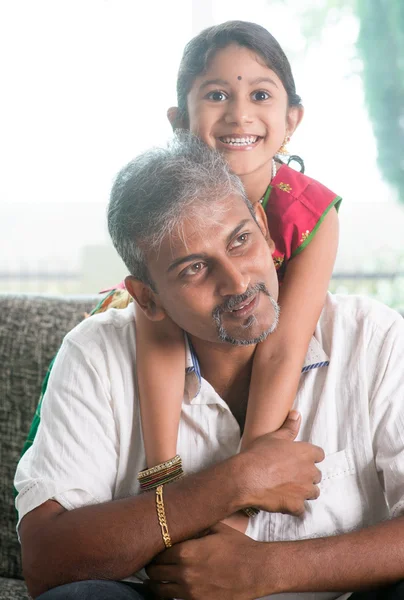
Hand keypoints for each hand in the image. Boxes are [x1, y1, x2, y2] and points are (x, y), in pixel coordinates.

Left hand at [146, 523, 264, 599]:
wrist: (257, 570)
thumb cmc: (238, 547)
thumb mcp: (215, 528)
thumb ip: (195, 526)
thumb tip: (181, 521)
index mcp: (186, 552)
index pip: (157, 554)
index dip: (156, 551)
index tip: (157, 549)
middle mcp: (184, 573)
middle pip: (154, 573)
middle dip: (153, 568)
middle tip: (156, 564)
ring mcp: (190, 592)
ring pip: (159, 590)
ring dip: (158, 584)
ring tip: (159, 579)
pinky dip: (171, 595)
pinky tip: (173, 589)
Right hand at [238, 411, 323, 515]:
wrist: (246, 477)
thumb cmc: (258, 454)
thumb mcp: (273, 437)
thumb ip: (289, 427)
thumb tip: (297, 414)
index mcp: (306, 453)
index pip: (319, 455)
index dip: (310, 457)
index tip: (299, 460)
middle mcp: (309, 471)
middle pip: (316, 475)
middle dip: (306, 476)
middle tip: (290, 475)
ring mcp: (304, 490)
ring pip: (313, 493)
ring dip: (303, 492)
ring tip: (288, 489)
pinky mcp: (296, 505)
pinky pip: (301, 509)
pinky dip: (294, 507)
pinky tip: (283, 502)